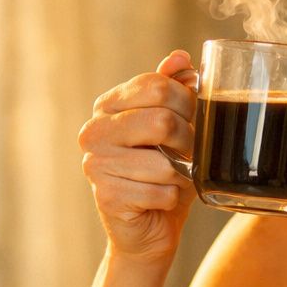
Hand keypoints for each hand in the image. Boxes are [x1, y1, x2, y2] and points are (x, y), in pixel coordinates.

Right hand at [78, 51, 198, 262]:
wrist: (149, 228)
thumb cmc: (164, 173)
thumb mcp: (174, 126)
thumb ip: (174, 90)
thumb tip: (181, 58)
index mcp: (108, 105)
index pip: (156, 85)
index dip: (188, 101)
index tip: (193, 117)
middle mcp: (94, 131)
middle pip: (161, 120)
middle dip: (188, 140)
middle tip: (189, 152)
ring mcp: (95, 164)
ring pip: (164, 163)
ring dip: (181, 176)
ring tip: (172, 179)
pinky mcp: (106, 196)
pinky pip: (161, 193)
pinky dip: (172, 199)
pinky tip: (160, 200)